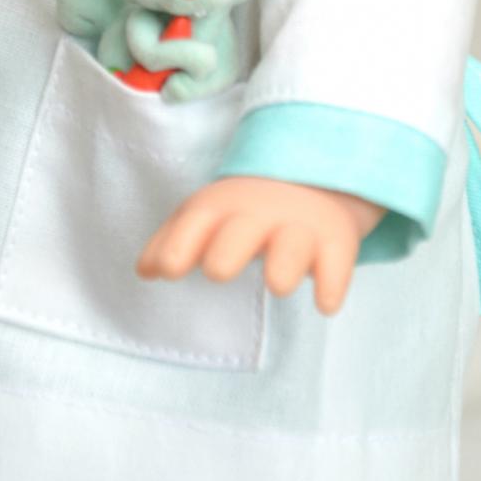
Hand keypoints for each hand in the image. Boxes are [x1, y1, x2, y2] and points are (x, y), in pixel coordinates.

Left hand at [136, 175, 385, 315]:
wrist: (313, 177)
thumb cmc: (244, 211)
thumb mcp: (207, 215)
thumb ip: (172, 242)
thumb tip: (143, 272)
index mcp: (222, 208)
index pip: (196, 221)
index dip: (180, 245)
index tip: (169, 271)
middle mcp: (260, 215)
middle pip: (241, 232)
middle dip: (228, 251)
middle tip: (218, 270)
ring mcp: (298, 227)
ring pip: (291, 247)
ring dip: (283, 266)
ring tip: (276, 283)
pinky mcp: (335, 242)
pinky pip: (337, 264)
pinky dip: (332, 284)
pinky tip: (324, 303)